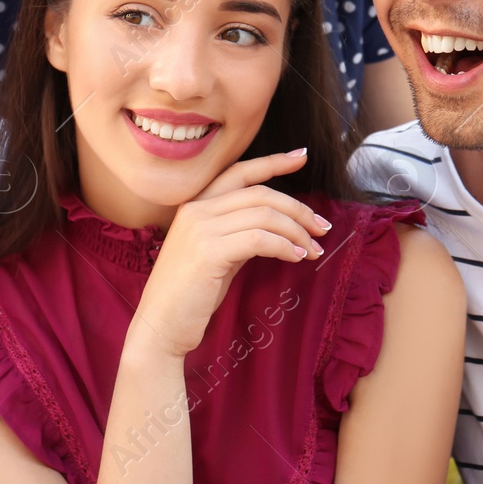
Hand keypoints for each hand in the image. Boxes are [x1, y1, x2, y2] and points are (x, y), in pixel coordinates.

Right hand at [128, 149, 331, 360]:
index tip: (301, 156)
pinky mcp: (209, 251)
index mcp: (195, 205)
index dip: (273, 162)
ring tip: (313, 250)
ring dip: (297, 231)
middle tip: (322, 228)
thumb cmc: (189, 295)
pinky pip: (260, 239)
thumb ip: (238, 234)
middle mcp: (196, 209)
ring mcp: (200, 228)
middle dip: (298, 209)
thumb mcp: (216, 254)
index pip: (240, 172)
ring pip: (264, 215)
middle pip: (261, 193)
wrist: (160, 327)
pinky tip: (296, 257)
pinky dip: (284, 246)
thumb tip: (277, 227)